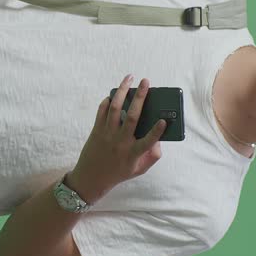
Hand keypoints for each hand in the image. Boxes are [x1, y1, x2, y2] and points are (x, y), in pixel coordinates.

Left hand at [70, 76, 166, 200]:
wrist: (91, 177)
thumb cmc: (119, 172)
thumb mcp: (139, 169)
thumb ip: (153, 156)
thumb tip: (160, 138)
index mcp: (133, 153)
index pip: (148, 141)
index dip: (157, 131)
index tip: (163, 120)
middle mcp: (120, 142)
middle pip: (131, 116)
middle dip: (140, 97)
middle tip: (146, 82)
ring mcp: (107, 134)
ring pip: (115, 108)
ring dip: (122, 91)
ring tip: (129, 78)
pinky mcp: (96, 130)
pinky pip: (102, 111)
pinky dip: (108, 100)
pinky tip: (114, 94)